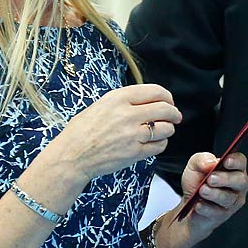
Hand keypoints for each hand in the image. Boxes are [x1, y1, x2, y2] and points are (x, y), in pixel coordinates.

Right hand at [43, 84, 181, 185]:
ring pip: (166, 128)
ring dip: (168, 129)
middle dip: (174, 113)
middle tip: (175, 117)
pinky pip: (159, 146)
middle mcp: (127, 114)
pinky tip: (154, 143)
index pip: (155, 91)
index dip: (167, 97)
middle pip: (165, 109)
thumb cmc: (83, 131)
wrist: (72, 155)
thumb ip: (125, 101)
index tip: (168, 102)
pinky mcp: (135, 153)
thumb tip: (149, 100)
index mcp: (118, 98)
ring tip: (163, 131)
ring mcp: (132, 134)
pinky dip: (160, 144)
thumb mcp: (101, 105)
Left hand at [173, 151, 247, 247]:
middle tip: (211, 178)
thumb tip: (211, 162)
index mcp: (232, 168)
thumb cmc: (196, 182)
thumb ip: (201, 160)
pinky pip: (218, 212)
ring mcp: (232, 201)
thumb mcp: (194, 166)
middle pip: (240, 181)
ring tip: (202, 190)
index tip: (226, 161)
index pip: (240, 162)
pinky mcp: (224, 215)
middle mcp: (237, 185)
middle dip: (225, 179)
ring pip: (229, 198)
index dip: (236, 161)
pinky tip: (199, 204)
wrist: (188, 204)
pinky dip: (206, 208)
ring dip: (214, 194)